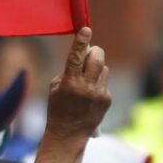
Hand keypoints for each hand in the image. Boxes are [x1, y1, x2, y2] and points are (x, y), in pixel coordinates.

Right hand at [44, 28, 111, 144]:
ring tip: (86, 81)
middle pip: (98, 58)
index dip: (81, 42)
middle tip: (89, 52)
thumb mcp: (55, 88)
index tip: (86, 29)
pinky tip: (90, 95)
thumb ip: (68, 71)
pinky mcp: (107, 99)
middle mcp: (86, 87)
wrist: (68, 133)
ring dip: (96, 69)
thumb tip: (83, 57)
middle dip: (94, 51)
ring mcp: (99, 93)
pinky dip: (98, 83)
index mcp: (69, 83)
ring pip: (103, 68)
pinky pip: (105, 81)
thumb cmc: (57, 108)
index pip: (76, 57)